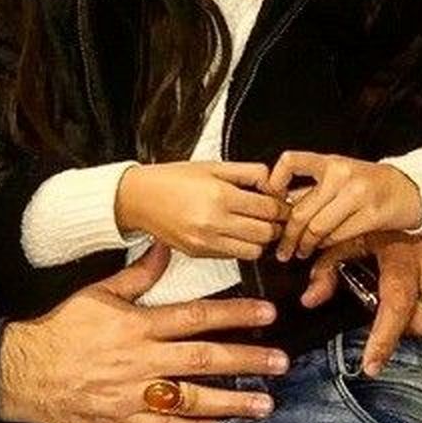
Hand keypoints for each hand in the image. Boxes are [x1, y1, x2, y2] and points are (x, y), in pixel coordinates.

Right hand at [0, 243, 289, 422]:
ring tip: (265, 404)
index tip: (267, 314)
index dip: (235, 314)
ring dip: (232, 401)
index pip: (197, 317)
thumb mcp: (97, 294)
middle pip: (205, 358)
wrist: (23, 372)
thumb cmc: (61, 329)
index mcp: (138, 325)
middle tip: (281, 362)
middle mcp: (142, 360)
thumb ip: (137, 275)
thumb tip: (164, 247)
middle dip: (247, 359)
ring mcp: (134, 395)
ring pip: (193, 398)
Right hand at [115, 161, 288, 259]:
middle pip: (266, 233)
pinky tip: (236, 232)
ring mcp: (206, 242)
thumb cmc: (173, 179)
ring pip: (254, 251)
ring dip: (260, 239)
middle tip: (274, 215)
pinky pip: (234, 257)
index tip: (283, 203)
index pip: (269, 209)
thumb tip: (274, 182)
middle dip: (275, 224)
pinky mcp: (199, 254)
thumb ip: (248, 172)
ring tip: (255, 224)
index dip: (282, 206)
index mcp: (220, 195)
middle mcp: (214, 222)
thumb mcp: (213, 166)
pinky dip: (241, 246)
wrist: (138, 198)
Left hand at [267, 151, 421, 260]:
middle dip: (288, 235)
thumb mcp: (338, 176)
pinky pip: (339, 236)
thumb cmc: (370, 183)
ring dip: (306, 244)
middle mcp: (341, 175)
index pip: (292, 162)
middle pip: (301, 210)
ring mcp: (357, 194)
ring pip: (318, 228)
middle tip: (283, 248)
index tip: (270, 198)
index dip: (275, 180)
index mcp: (329, 163)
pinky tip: (324, 246)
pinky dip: (327, 245)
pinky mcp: (372, 214)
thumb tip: (279, 207)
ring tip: (302, 250)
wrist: (410, 187)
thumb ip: (311, 190)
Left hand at [302, 228, 421, 375]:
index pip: (395, 304)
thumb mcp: (358, 236)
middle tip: (400, 308)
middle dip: (409, 326)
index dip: (383, 339)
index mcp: (402, 255)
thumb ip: (330, 267)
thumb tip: (309, 299)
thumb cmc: (393, 219)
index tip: (371, 366)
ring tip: (419, 296)